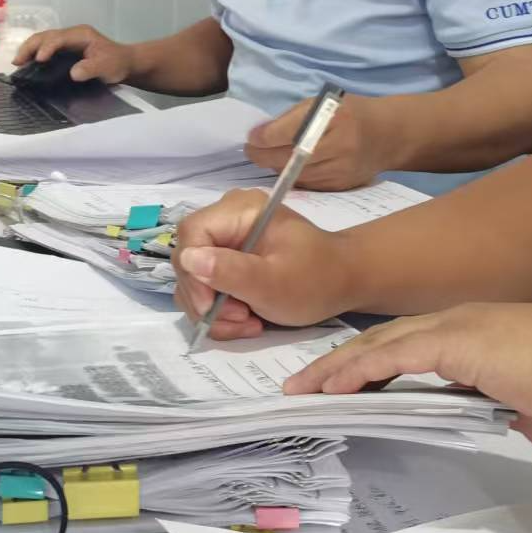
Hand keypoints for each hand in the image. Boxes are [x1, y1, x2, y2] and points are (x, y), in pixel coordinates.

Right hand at [11, 25, 136, 83]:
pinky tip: (27, 64)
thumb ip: (91, 69)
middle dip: (30, 47)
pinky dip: (34, 54)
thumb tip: (73, 73)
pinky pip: (46, 48)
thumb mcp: (107, 67)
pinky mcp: (64, 50)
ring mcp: (67, 41)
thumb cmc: (117, 63)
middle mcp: (71, 34)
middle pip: (46, 35)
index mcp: (81, 34)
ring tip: (17, 63)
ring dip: (29, 49)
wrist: (125, 63)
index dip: (47, 47)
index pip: (59, 38)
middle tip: (17, 62)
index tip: (39, 60)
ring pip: (43, 40)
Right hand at [171, 188, 351, 339]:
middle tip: (241, 319)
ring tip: (248, 322)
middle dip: (208, 299)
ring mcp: (227, 238)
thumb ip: (230, 271)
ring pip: (194, 278)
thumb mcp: (274, 282)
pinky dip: (222, 310)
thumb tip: (189, 258)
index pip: (192, 234)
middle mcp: (228, 217)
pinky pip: (208, 286)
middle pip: (188, 259)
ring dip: (215, 311)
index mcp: (240, 209)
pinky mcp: (229, 258)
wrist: (343, 282)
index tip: (211, 308)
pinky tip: (248, 319)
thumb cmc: (316, 279)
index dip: (193, 274)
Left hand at [245, 94, 387, 189]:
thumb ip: (292, 118)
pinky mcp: (342, 185)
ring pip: (295, 175)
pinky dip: (293, 178)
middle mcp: (339, 145)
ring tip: (268, 159)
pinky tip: (288, 169)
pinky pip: (308, 185)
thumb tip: (260, 135)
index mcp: (333, 116)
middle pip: (288, 157)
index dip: (263, 137)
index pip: (287, 132)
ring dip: (276, 168)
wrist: (388, 135)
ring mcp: (341, 169)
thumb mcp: (322, 103)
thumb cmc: (350, 113)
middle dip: (263, 156)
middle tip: (251, 151)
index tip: (251, 138)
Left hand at [284, 302, 531, 452]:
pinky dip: (358, 369)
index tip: (346, 385)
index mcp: (482, 335)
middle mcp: (462, 322)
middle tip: (306, 385)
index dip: (375, 362)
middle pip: (385, 339)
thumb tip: (510, 415)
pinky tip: (332, 385)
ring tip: (304, 388)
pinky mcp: (454, 342)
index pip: (413, 346)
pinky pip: (391, 355)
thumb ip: (512, 404)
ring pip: (379, 343)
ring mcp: (457, 327)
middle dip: (342, 362)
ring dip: (338, 366)